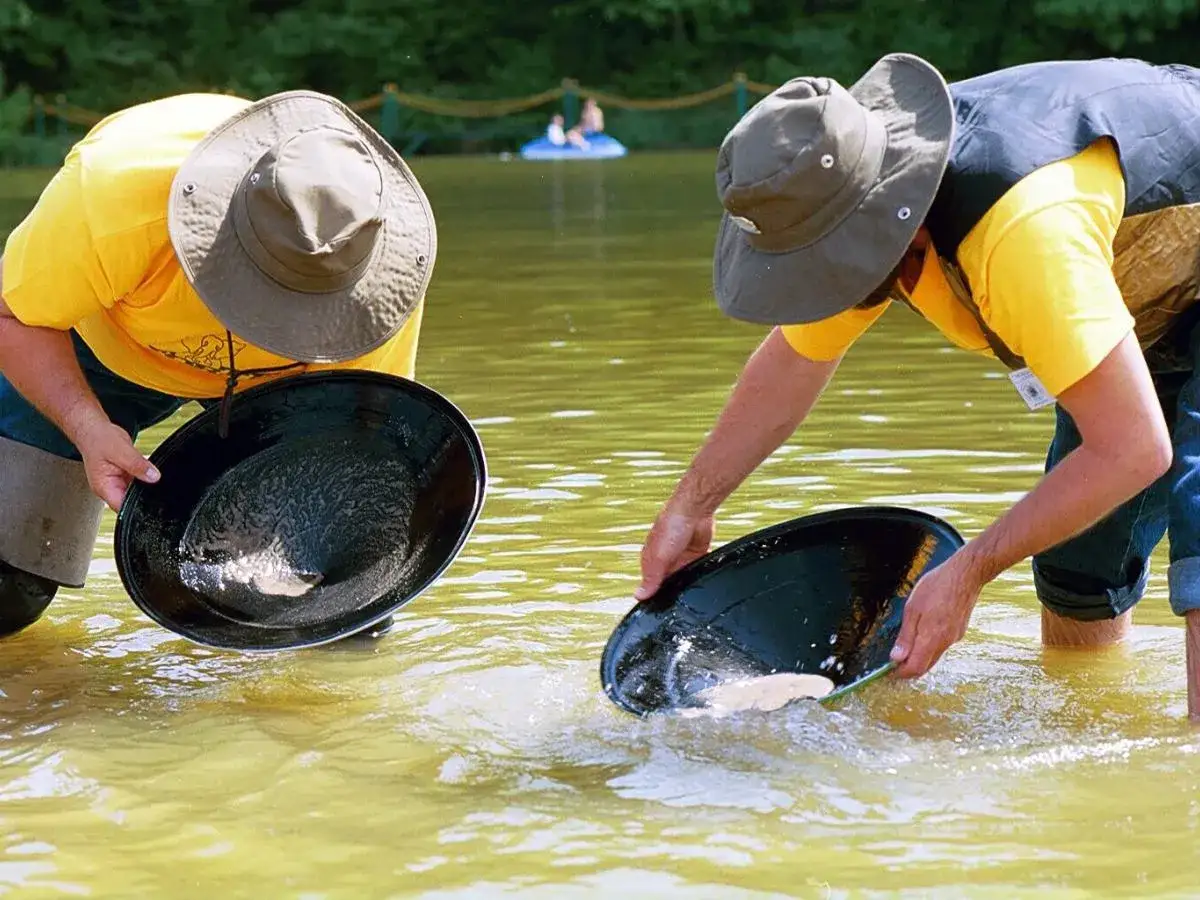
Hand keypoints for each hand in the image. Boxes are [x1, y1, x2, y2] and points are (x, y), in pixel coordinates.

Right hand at [75, 419, 159, 511]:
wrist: (95, 430)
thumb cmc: (98, 439)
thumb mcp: (120, 450)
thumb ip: (137, 465)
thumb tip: (153, 476)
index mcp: (104, 487)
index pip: (122, 506)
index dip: (137, 505)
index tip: (151, 497)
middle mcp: (110, 488)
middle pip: (131, 500)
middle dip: (144, 494)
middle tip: (153, 482)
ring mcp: (117, 483)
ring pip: (136, 490)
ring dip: (145, 484)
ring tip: (147, 473)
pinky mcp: (125, 476)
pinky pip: (138, 481)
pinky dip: (144, 477)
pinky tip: (147, 470)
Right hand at [634, 504, 713, 600]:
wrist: (694, 511)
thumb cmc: (671, 526)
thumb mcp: (658, 557)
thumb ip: (651, 578)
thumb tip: (638, 596)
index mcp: (651, 560)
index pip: (651, 584)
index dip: (655, 596)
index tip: (660, 610)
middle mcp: (665, 560)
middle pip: (668, 583)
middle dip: (673, 591)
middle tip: (679, 606)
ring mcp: (681, 557)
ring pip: (684, 578)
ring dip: (687, 584)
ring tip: (692, 597)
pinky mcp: (696, 554)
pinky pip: (698, 570)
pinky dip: (700, 575)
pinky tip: (702, 583)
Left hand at [889, 550, 983, 678]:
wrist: (966, 575)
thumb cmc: (936, 587)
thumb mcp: (913, 609)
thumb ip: (906, 636)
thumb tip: (896, 658)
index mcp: (932, 638)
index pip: (916, 668)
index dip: (902, 673)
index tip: (890, 670)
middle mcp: (945, 643)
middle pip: (926, 666)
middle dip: (910, 668)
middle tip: (895, 661)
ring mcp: (954, 638)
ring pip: (935, 656)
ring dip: (920, 657)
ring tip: (906, 646)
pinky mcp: (959, 631)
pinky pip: (942, 646)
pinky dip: (930, 647)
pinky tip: (923, 634)